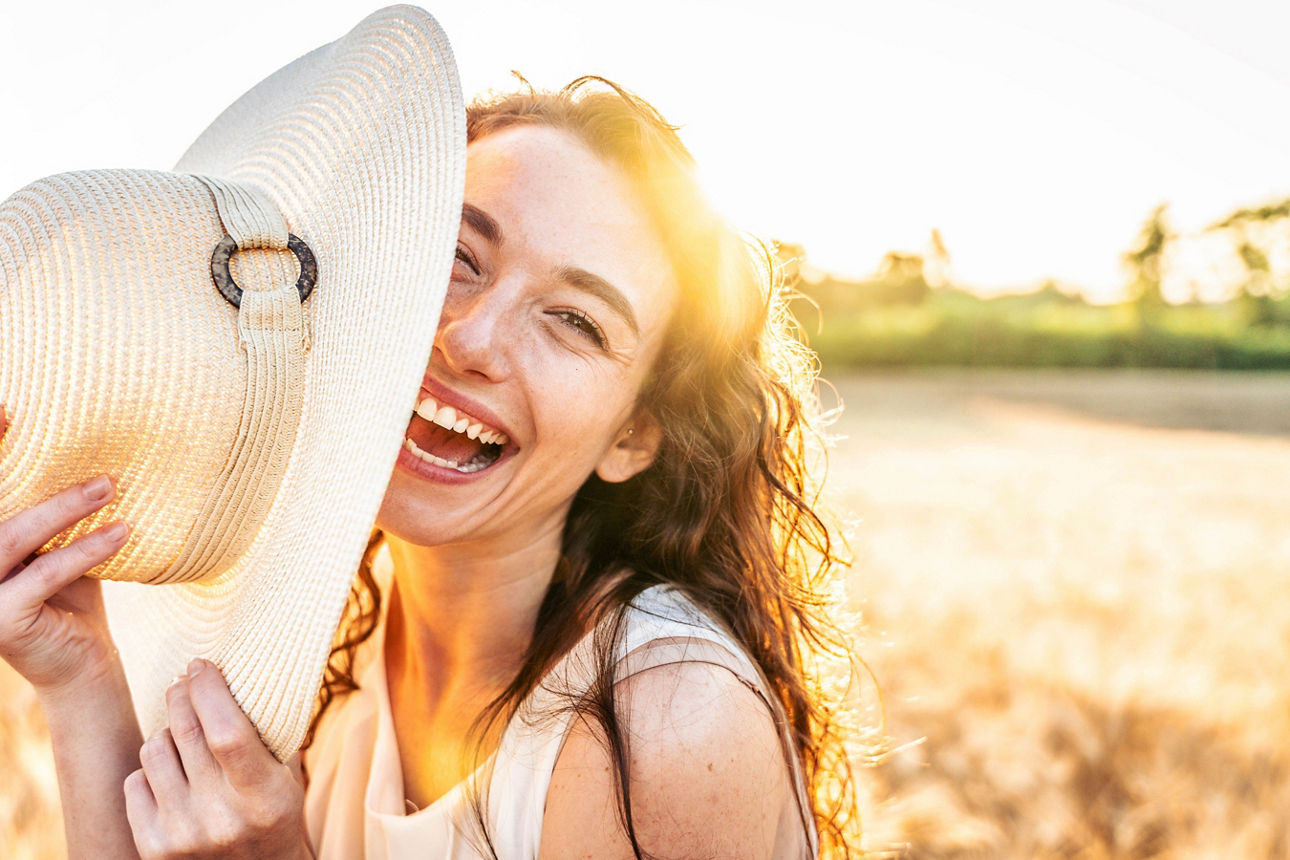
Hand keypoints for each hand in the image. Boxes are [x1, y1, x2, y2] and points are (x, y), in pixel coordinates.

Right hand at [0, 406, 129, 695]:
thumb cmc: (73, 598)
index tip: (7, 410)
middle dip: (14, 466)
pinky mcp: (2, 620)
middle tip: (60, 433)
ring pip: (13, 537)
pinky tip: (122, 533)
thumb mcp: (58, 544)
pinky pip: (44, 575)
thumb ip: (55, 509)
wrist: (84, 664)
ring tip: (108, 486)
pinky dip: (85, 551)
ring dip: (63, 508)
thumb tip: (89, 452)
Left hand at [124, 659, 314, 859]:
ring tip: (185, 738)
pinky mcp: (152, 848)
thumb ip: (268, 731)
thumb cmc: (273, 814)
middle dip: (182, 694)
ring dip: (167, 733)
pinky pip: (135, 781)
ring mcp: (182, 835)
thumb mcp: (287, 776)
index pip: (226, 732)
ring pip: (154, 750)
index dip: (209, 691)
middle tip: (186, 679)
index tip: (202, 664)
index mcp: (264, 797)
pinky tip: (172, 774)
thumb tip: (242, 669)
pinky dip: (151, 769)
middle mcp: (221, 819)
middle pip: (186, 733)